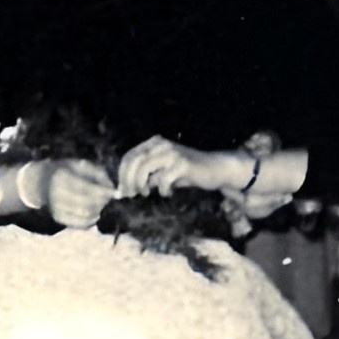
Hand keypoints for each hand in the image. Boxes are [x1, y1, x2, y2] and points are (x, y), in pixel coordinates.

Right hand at [35, 157, 116, 229]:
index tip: (114, 192)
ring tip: (100, 205)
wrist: (39, 182)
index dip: (103, 191)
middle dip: (102, 202)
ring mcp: (56, 207)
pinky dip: (90, 221)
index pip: (86, 188)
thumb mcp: (80, 165)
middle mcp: (56, 193)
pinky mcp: (58, 218)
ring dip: (97, 211)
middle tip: (107, 198)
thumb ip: (97, 174)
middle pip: (86, 203)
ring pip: (84, 215)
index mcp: (62, 177)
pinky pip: (78, 224)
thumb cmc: (65, 171)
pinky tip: (95, 214)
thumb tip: (113, 189)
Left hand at [115, 136, 245, 198]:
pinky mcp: (182, 163)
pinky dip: (163, 189)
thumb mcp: (163, 173)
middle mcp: (161, 144)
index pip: (129, 156)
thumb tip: (123, 192)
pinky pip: (164, 179)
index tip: (122, 192)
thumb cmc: (187, 173)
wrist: (216, 169)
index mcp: (154, 143)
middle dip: (128, 181)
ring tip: (147, 194)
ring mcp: (172, 152)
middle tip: (130, 195)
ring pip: (144, 168)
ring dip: (141, 184)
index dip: (122, 175)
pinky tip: (169, 193)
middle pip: (133, 161)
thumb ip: (146, 178)